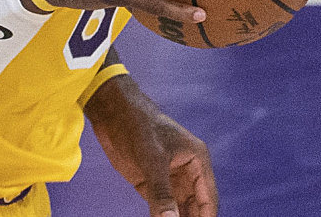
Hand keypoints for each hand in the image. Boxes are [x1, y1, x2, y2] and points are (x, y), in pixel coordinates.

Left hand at [85, 74, 217, 216]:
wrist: (112, 113)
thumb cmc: (138, 125)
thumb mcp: (151, 159)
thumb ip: (161, 193)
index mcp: (197, 161)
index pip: (208, 200)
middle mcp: (187, 173)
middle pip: (195, 208)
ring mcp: (169, 180)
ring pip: (179, 210)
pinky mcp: (150, 184)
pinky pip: (160, 208)